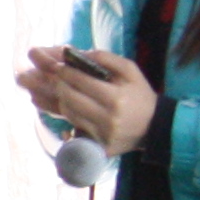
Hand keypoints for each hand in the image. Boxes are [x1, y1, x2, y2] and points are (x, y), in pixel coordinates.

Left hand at [16, 45, 156, 151]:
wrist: (155, 127)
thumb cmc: (140, 94)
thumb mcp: (131, 71)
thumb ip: (106, 59)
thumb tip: (79, 52)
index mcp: (117, 97)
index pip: (82, 82)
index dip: (65, 72)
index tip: (55, 64)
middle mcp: (108, 118)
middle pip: (71, 99)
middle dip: (58, 85)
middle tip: (48, 76)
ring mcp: (103, 135)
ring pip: (69, 114)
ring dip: (57, 99)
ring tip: (48, 88)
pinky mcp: (99, 147)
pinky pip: (74, 129)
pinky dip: (61, 115)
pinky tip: (44, 104)